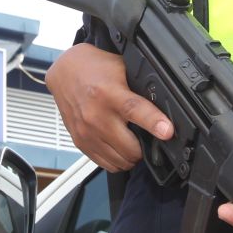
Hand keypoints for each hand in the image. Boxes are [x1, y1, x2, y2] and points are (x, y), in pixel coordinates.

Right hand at [46, 43, 172, 171]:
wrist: (66, 73)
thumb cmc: (94, 69)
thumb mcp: (121, 68)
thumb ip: (140, 86)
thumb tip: (164, 102)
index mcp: (108, 93)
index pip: (134, 110)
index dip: (154, 122)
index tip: (167, 131)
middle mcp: (95, 115)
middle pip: (129, 146)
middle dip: (145, 147)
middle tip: (147, 137)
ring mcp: (86, 132)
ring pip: (120, 160)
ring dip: (131, 156)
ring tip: (132, 142)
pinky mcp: (80, 142)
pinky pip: (105, 164)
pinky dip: (117, 160)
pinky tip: (119, 147)